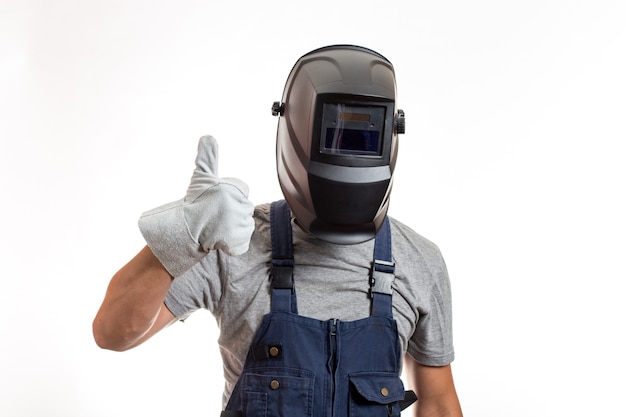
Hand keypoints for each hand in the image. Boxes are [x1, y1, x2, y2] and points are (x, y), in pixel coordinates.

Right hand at [139, 136, 254, 276]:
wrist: (182, 230)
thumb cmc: (193, 202)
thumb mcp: (202, 177)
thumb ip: (208, 156)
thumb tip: (207, 136)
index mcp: (234, 190)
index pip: (242, 192)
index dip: (229, 197)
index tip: (216, 202)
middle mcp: (239, 207)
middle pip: (245, 209)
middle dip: (231, 212)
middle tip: (214, 215)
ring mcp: (240, 226)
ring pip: (244, 225)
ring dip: (232, 228)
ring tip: (216, 226)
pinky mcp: (239, 242)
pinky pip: (242, 243)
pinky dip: (233, 244)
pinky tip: (219, 239)